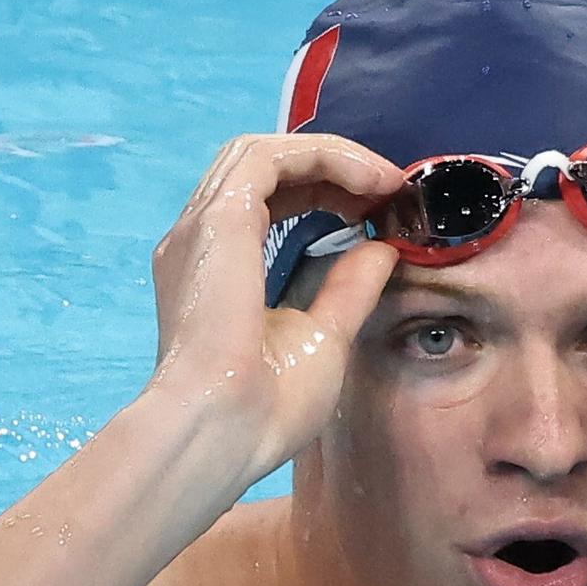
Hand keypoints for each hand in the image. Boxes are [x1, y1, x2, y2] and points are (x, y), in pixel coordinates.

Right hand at [147, 133, 404, 484]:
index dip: (325, 192)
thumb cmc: (264, 408)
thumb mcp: (324, 337)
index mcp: (216, 269)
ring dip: (329, 156)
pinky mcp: (217, 221)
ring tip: (381, 181)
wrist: (222, 433)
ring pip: (262, 152)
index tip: (379, 210)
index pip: (267, 199)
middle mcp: (200, 241)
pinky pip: (269, 158)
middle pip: (263, 168)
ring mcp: (202, 227)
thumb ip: (349, 288)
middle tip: (386, 191)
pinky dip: (323, 157)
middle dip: (329, 168)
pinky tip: (367, 182)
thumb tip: (381, 248)